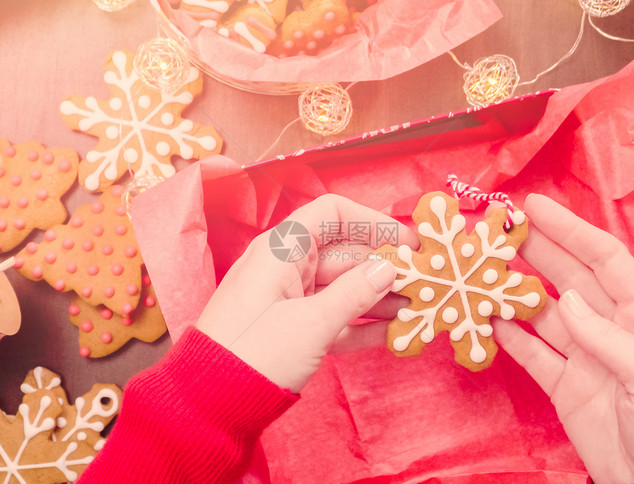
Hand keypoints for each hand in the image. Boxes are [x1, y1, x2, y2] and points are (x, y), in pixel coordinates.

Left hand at [196, 194, 417, 392]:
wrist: (210, 406)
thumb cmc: (255, 354)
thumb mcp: (312, 323)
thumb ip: (355, 293)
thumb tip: (388, 269)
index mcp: (281, 250)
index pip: (331, 214)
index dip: (372, 222)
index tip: (408, 241)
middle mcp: (284, 268)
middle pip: (343, 253)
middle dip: (384, 267)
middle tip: (424, 284)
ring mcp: (288, 299)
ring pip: (341, 287)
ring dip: (378, 297)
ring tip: (416, 310)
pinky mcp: (291, 330)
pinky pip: (333, 317)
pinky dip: (360, 323)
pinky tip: (391, 333)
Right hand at [493, 194, 633, 482]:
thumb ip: (608, 336)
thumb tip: (565, 301)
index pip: (606, 261)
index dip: (572, 232)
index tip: (536, 208)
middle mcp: (612, 329)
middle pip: (569, 278)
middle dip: (537, 250)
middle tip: (500, 228)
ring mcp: (584, 355)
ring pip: (544, 312)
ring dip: (516, 289)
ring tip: (483, 268)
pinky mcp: (562, 384)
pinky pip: (531, 352)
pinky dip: (509, 335)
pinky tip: (487, 316)